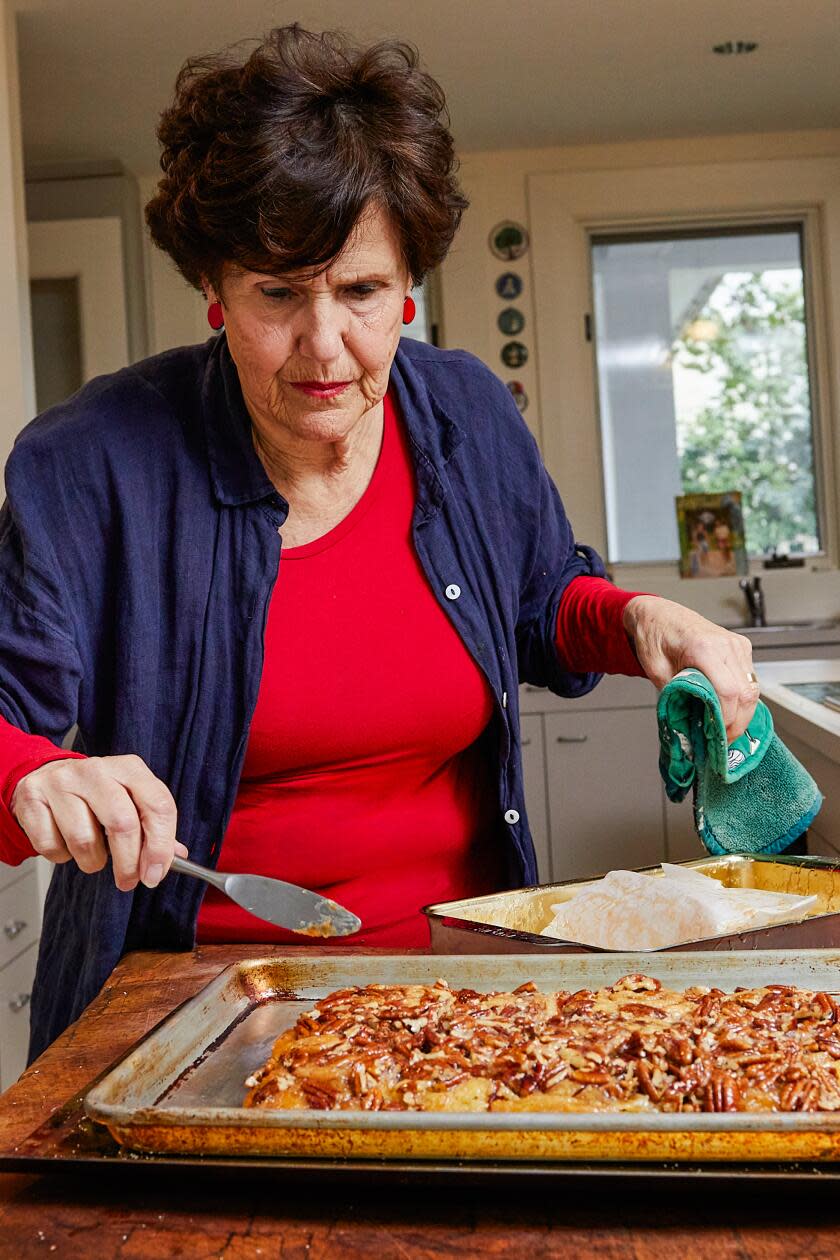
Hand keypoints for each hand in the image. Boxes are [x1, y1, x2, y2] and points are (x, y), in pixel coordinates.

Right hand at [10, 754, 186, 890]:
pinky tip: (66, 843)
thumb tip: (176, 856)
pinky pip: (52, 846)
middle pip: (122, 823)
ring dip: (93, 861)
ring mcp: (62, 782)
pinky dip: (62, 857)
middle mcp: (96, 770)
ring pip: (85, 840)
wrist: (44, 776)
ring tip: (93, 854)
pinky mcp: (33, 798)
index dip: (160, 846)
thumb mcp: (129, 799)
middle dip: (129, 863)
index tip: (156, 873)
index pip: (158, 805)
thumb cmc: (94, 794)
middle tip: (128, 880)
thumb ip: (152, 825)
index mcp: (129, 768)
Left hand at [623, 595, 758, 742]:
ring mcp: (736, 644)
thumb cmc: (654, 636)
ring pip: (753, 688)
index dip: (727, 720)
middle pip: (747, 693)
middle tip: (723, 741)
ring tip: (724, 729)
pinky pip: (750, 679)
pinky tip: (728, 710)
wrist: (658, 614)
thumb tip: (689, 723)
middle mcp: (725, 644)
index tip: (717, 737)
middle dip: (738, 723)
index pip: (728, 692)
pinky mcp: (741, 647)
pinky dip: (742, 698)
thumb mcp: (656, 670)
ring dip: (743, 713)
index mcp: (703, 648)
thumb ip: (675, 695)